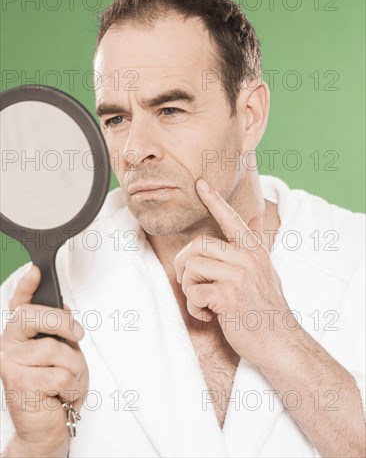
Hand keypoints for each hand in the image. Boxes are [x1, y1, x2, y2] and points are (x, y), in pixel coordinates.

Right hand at [0, 265, 88, 456]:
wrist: (48, 427)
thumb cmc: (57, 389)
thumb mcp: (64, 353)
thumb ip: (57, 331)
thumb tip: (61, 308)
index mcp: (21, 335)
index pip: (20, 304)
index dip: (26, 286)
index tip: (36, 271)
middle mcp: (9, 345)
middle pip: (34, 316)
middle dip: (63, 322)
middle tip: (77, 336)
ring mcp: (10, 363)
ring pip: (55, 349)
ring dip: (73, 368)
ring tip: (67, 382)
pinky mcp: (18, 382)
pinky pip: (59, 374)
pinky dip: (71, 386)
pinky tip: (62, 396)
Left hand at [174, 178, 294, 368]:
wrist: (280, 342)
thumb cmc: (267, 306)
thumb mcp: (266, 269)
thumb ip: (256, 244)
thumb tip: (255, 217)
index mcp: (253, 250)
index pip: (231, 219)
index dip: (214, 200)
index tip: (200, 183)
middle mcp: (247, 258)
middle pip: (197, 245)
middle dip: (185, 265)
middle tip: (192, 284)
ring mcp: (238, 276)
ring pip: (192, 267)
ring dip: (189, 288)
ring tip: (205, 302)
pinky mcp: (228, 296)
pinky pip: (194, 293)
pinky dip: (195, 308)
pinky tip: (210, 316)